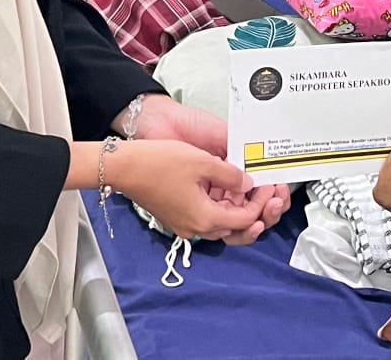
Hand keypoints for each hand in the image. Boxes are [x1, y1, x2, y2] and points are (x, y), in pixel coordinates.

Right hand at [120, 95, 290, 243]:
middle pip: (236, 228)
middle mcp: (196, 228)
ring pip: (222, 223)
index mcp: (205, 218)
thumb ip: (230, 175)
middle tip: (265, 193)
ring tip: (248, 190)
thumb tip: (247, 182)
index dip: (260, 202)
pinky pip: (207, 216)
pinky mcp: (178, 215)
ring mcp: (185, 223)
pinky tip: (225, 188)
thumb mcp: (203, 162)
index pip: (245, 219)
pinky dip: (220, 205)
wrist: (125, 166)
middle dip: (254, 211)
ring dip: (237, 209)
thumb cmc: (157, 163)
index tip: (266, 185)